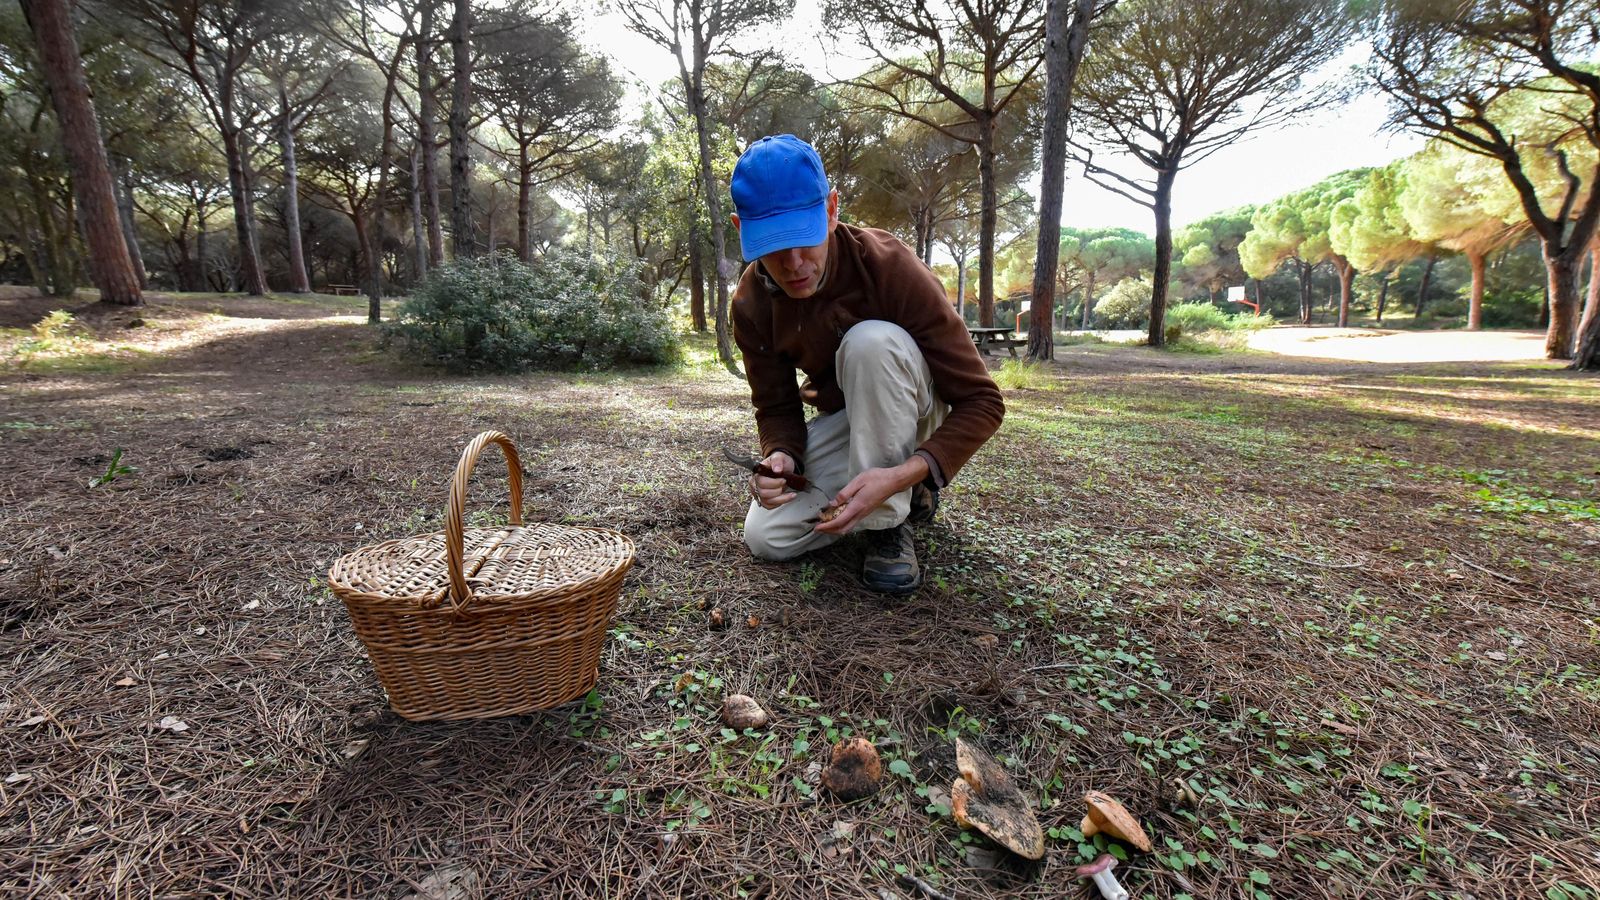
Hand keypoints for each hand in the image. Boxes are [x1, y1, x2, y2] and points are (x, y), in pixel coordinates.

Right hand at [750, 451, 797, 508]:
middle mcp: (755, 484)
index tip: (783, 480)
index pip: (760, 482)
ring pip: (767, 502)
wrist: (783, 467)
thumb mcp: (779, 457)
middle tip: (785, 485)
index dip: (773, 483)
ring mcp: (759, 493)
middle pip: (763, 493)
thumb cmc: (780, 462)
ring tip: (791, 494)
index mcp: (757, 474)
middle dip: (777, 491)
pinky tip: (787, 498)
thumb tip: (777, 469)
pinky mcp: (765, 500)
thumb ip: (777, 461)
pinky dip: (779, 503)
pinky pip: (769, 506)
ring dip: (781, 499)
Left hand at [813, 456, 929, 535]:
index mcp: (857, 506)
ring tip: (825, 523)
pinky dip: (842, 524)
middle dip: (829, 531)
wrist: (893, 481)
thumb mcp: (858, 481)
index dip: (827, 526)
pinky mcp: (866, 512)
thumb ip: (844, 493)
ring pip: (848, 527)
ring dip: (835, 528)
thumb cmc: (877, 478)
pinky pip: (852, 523)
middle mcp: (861, 513)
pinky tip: (837, 517)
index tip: (817, 527)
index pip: (839, 521)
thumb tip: (833, 503)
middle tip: (818, 528)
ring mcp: (864, 514)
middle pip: (843, 529)